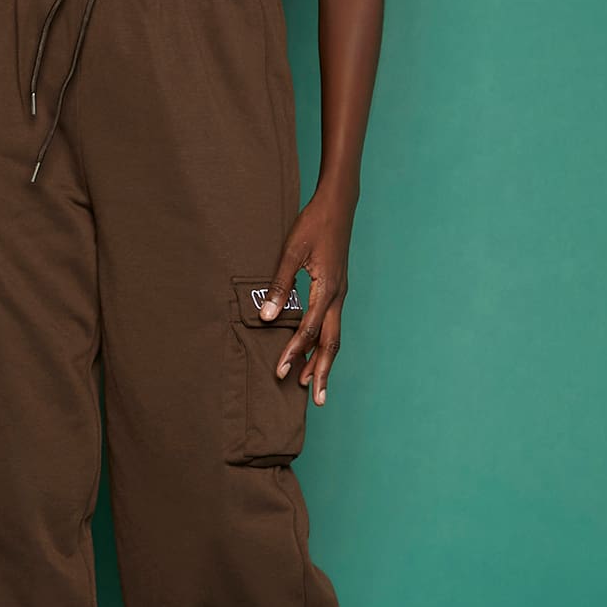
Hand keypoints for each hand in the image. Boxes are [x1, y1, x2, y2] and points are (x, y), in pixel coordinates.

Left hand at [257, 185, 355, 405]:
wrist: (338, 205)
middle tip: (317, 401)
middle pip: (331, 343)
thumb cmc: (313, 224)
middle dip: (322, 372)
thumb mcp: (291, 251)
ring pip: (335, 336)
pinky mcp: (338, 290)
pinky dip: (326, 344)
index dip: (294, 352)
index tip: (280, 371)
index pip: (308, 330)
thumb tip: (266, 317)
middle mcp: (337, 296)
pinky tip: (318, 353)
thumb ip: (278, 285)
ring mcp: (340, 294)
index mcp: (326, 288)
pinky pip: (333, 324)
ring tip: (316, 386)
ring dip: (326, 362)